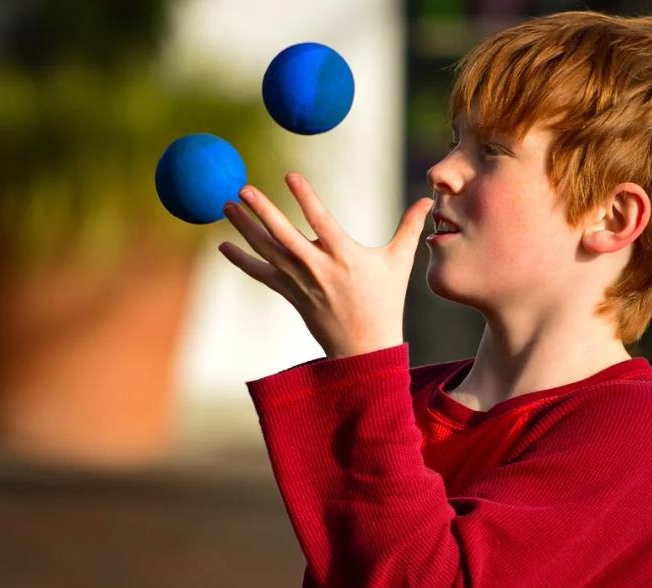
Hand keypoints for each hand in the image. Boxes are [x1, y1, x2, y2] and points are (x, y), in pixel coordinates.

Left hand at [218, 172, 432, 359]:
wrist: (363, 347)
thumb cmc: (385, 302)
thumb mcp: (400, 264)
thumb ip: (409, 228)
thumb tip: (427, 200)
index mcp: (345, 257)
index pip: (321, 220)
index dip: (305, 197)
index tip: (290, 175)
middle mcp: (318, 268)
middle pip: (283, 235)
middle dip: (261, 211)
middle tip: (243, 188)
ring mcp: (300, 283)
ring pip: (267, 251)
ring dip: (245, 228)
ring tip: (226, 205)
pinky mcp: (290, 294)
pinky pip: (261, 274)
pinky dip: (242, 260)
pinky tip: (224, 245)